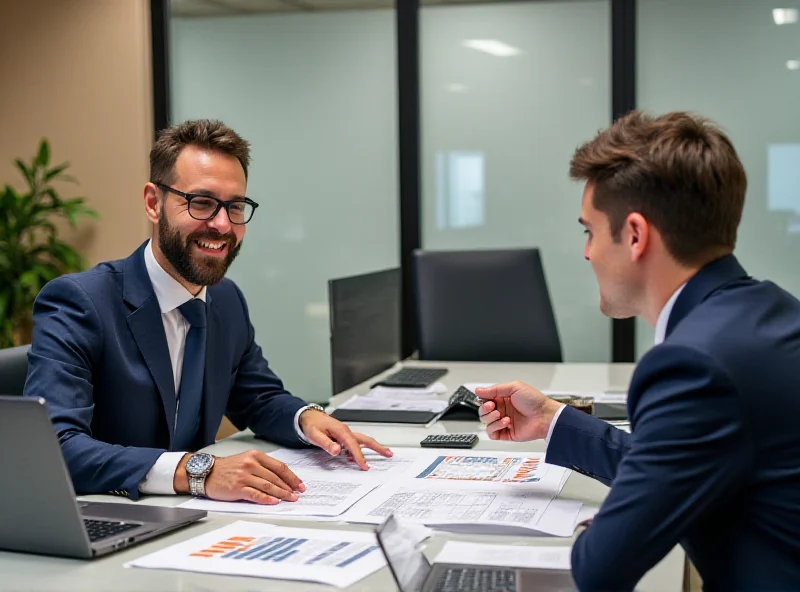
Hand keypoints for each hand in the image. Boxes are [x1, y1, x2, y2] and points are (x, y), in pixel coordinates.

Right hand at [174, 450, 305, 504]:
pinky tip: (274, 502)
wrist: (206, 473)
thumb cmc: (227, 468)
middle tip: (297, 494)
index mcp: (256, 456)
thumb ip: (262, 467)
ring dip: (281, 494)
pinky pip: (255, 494)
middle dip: (289, 487)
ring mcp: (244, 476)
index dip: (291, 477)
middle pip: (275, 477)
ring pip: (268, 485)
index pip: (279, 467)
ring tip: (290, 499)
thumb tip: (281, 479)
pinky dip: (266, 498)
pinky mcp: (237, 488)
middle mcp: (251, 464)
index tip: (299, 485)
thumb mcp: (246, 460)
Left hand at [299, 409, 392, 469]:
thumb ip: (326, 443)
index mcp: (341, 430)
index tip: (364, 466)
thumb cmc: (311, 425)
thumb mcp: (315, 435)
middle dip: (378, 447)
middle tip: (389, 454)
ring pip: (362, 441)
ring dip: (373, 448)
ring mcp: (345, 433)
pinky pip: (355, 443)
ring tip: (384, 454)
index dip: (360, 457)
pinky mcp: (343, 436)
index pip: (353, 445)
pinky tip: (358, 459)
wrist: (307, 417)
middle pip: (366, 440)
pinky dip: (360, 450)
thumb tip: (338, 450)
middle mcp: (346, 431)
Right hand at [476, 381, 563, 441]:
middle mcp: (502, 410)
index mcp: (503, 398)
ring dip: (491, 418)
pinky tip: (505, 422)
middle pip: (483, 412)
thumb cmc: (534, 401)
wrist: (545, 416)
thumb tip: (479, 390)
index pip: (485, 400)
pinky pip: (492, 433)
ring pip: (486, 423)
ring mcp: (503, 422)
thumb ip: (495, 389)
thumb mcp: (514, 387)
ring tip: (501, 415)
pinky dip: (495, 428)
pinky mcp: (506, 433)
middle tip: (492, 406)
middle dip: (485, 409)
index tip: (486, 399)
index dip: (483, 400)